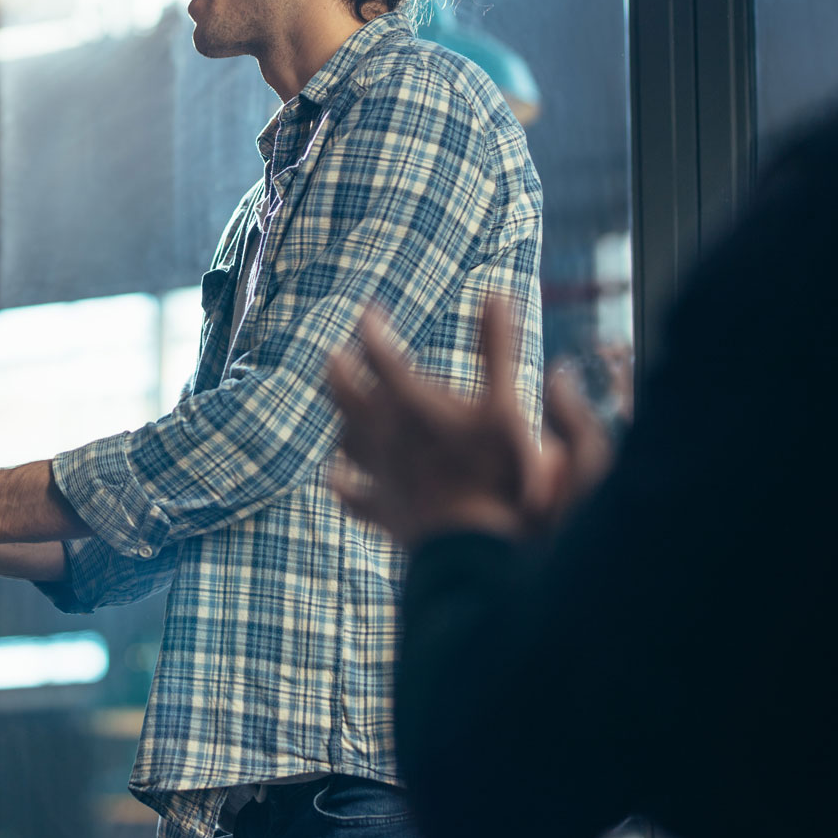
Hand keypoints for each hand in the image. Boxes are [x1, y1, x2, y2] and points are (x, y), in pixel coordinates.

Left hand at [323, 298, 607, 545]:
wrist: (475, 544)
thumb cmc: (496, 473)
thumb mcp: (506, 404)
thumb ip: (497, 348)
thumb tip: (497, 292)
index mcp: (409, 405)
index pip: (380, 356)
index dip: (372, 330)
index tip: (367, 310)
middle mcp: (384, 437)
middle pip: (348, 397)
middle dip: (339, 372)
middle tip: (332, 355)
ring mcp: (379, 476)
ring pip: (346, 442)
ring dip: (340, 421)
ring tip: (337, 412)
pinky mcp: (382, 513)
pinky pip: (354, 496)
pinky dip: (343, 483)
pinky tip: (335, 478)